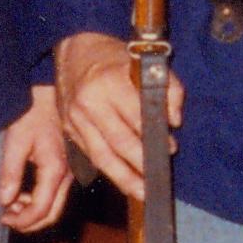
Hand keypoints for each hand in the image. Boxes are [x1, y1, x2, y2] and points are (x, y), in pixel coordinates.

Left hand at [0, 85, 72, 232]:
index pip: (41, 209)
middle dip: (29, 222)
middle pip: (53, 213)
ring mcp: (71, 172)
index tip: (3, 218)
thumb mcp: (16, 141)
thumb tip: (4, 200)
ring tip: (12, 204)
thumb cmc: (33, 113)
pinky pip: (57, 194)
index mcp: (55, 169)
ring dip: (34, 212)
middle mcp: (68, 174)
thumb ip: (11, 173)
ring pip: (56, 206)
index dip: (22, 221)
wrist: (49, 94)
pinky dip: (40, 201)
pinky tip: (24, 193)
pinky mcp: (68, 168)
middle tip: (7, 218)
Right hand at [55, 30, 183, 200]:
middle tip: (159, 177)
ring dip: (124, 178)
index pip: (137, 117)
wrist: (73, 50)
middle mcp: (89, 103)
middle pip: (119, 142)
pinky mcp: (68, 129)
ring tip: (143, 192)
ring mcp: (75, 118)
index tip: (170, 148)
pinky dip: (109, 171)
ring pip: (102, 156)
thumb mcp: (144, 61)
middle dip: (141, 163)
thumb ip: (167, 87)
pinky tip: (124, 180)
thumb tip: (174, 120)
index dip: (155, 137)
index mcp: (109, 83)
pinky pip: (91, 155)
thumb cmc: (114, 57)